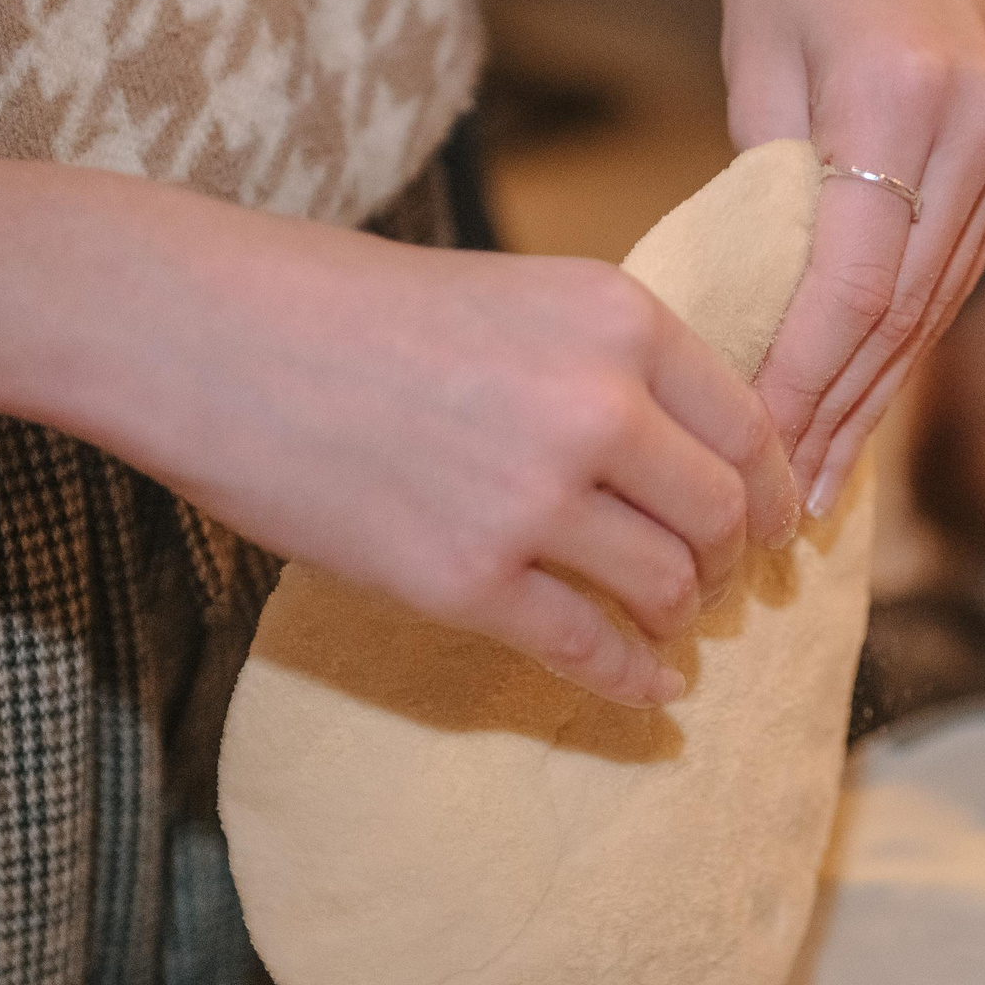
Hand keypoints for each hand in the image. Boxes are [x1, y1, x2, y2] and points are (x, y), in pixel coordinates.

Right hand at [0, 160, 797, 705]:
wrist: (208, 334)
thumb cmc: (355, 307)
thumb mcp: (520, 294)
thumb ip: (611, 361)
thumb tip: (698, 448)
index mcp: (619, 319)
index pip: (751, 427)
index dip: (775, 488)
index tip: (774, 524)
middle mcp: (596, 406)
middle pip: (726, 516)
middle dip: (734, 559)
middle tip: (721, 580)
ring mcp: (533, 499)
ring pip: (670, 587)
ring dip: (682, 616)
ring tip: (669, 621)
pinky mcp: (465, 580)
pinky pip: (590, 650)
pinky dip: (635, 680)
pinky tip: (651, 690)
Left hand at [717, 0, 984, 515]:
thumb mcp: (753, 62)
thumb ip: (770, 194)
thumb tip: (762, 326)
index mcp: (903, 93)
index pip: (852, 283)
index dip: (801, 383)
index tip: (751, 454)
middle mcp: (979, 122)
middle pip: (903, 311)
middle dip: (839, 415)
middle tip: (785, 508)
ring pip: (935, 304)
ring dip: (876, 398)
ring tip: (821, 483)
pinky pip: (950, 270)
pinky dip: (904, 342)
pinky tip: (865, 402)